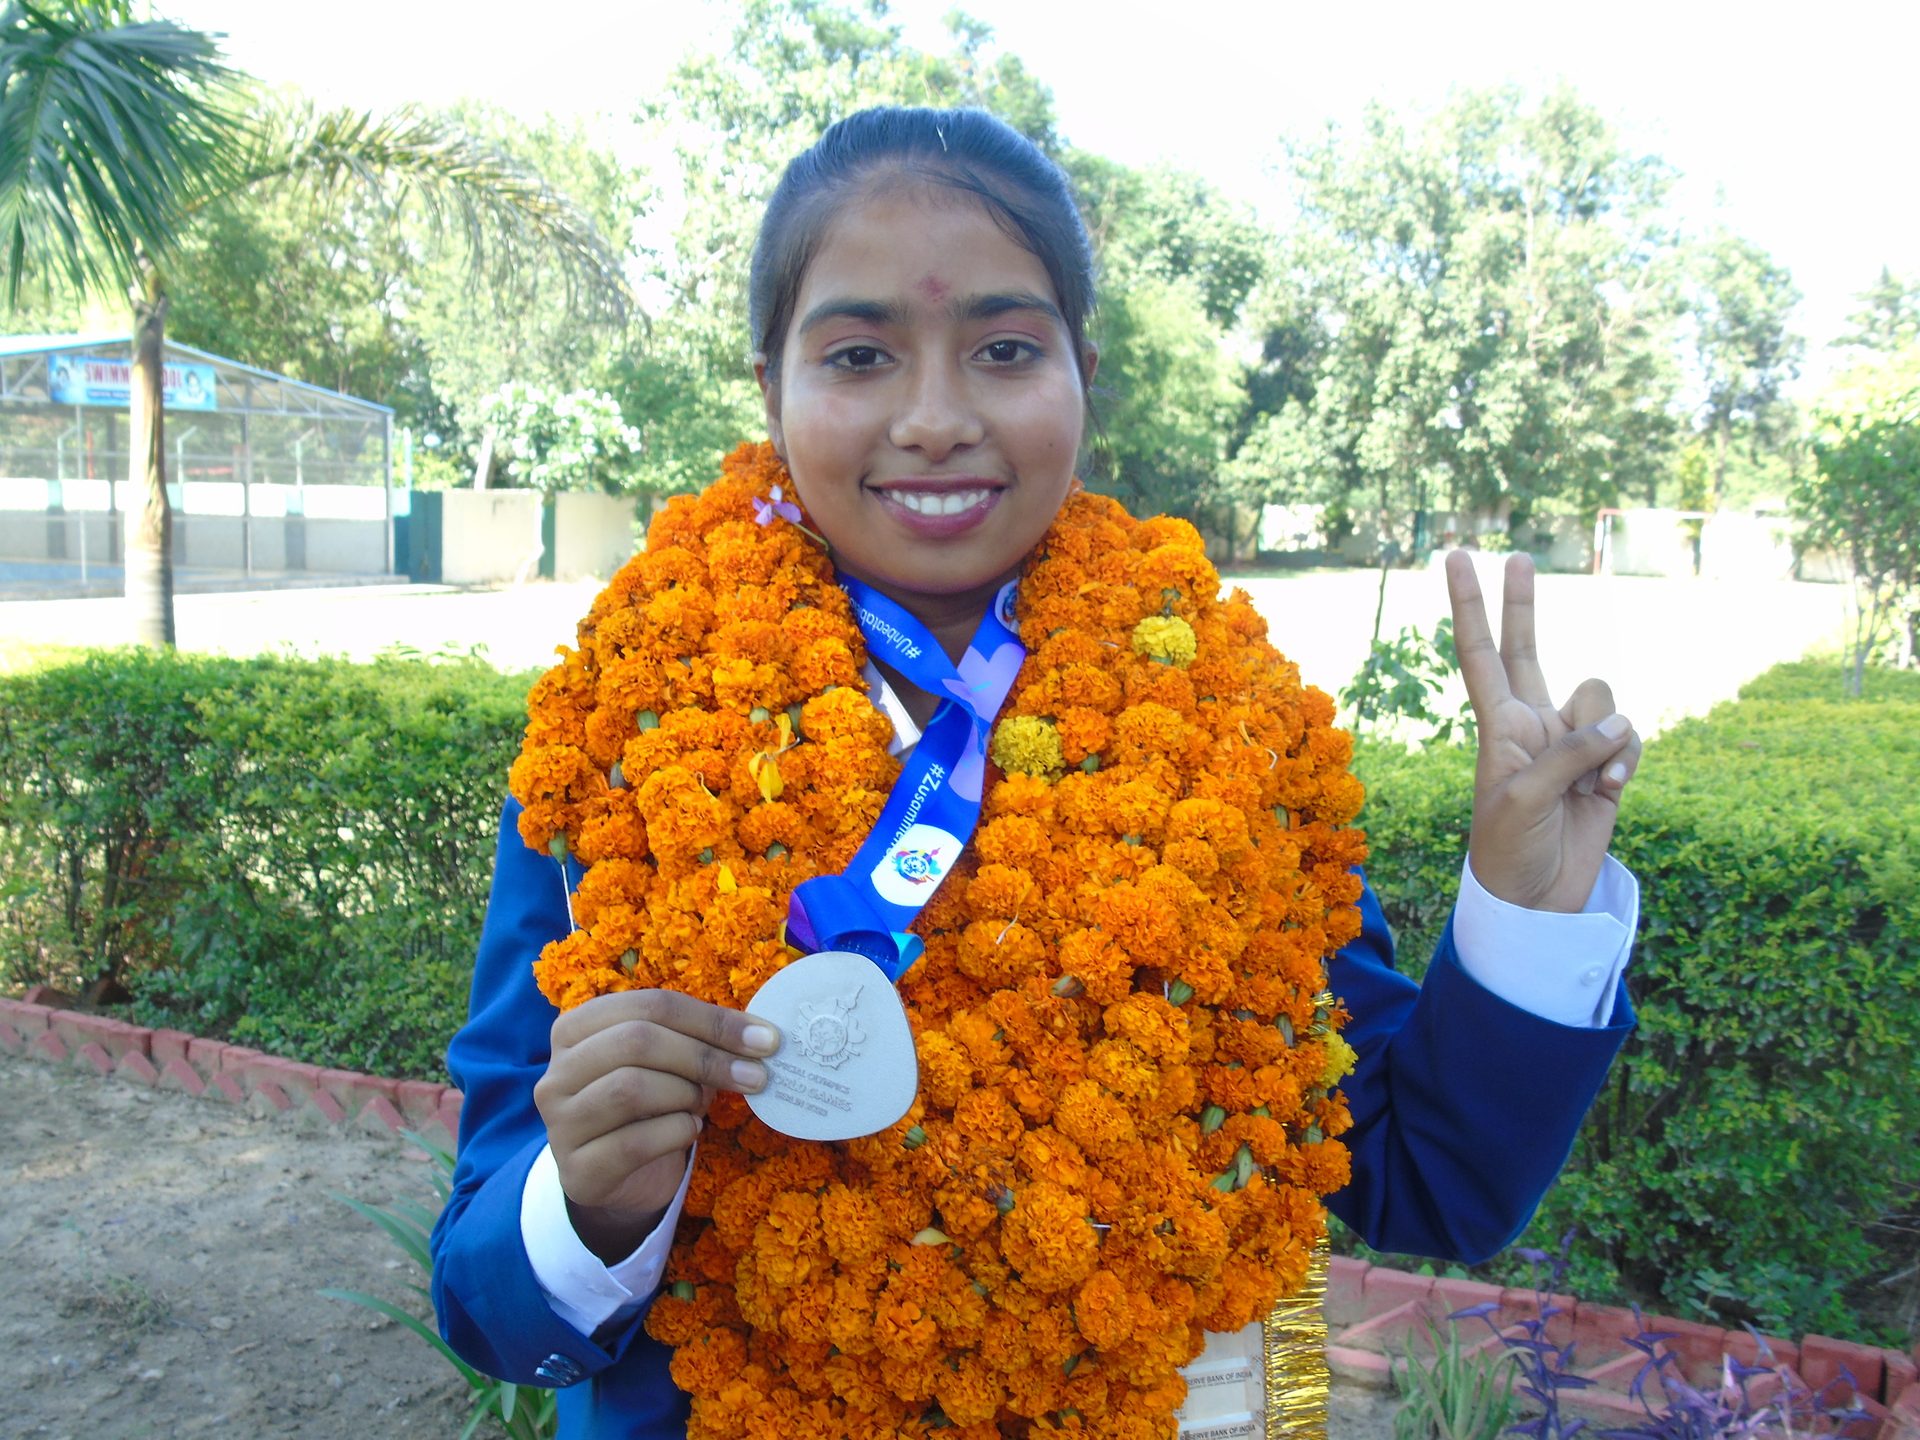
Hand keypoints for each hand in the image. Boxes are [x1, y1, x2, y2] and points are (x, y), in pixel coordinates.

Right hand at [534, 990, 779, 1261]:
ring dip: (686, 1094)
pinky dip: (676, 1132)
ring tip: (704, 1104)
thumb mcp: (669, 1062)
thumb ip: (701, 1041)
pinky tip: (688, 1130)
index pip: (651, 1004)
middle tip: (754, 1075)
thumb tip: (761, 1037)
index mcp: (577, 1028)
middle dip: (706, 1056)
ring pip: (631, 1088)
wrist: (619, 1177)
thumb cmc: (649, 1105)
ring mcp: (561, 1123)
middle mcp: (558, 1071)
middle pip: (637, 1041)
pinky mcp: (577, 1171)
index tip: (765, 1039)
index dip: (712, 1019)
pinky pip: (635, 1142)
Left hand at [1445, 550, 1641, 912]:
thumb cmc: (1510, 849)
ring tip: (1590, 782)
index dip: (1469, 606)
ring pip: (1601, 699)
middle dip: (1521, 604)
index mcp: (1498, 724)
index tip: (1455, 558)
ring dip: (1604, 737)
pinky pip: (1630, 738)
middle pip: (1528, 648)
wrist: (1537, 901)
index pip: (1479, 653)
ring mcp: (1571, 743)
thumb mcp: (1524, 798)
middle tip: (1517, 555)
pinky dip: (1626, 761)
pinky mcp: (1607, 767)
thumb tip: (1617, 724)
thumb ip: (1567, 752)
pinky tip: (1611, 792)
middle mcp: (1532, 723)